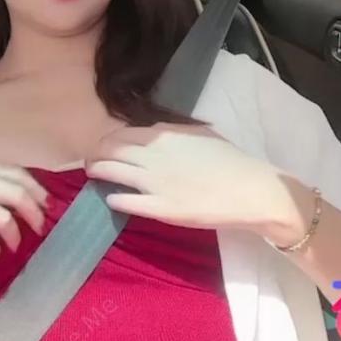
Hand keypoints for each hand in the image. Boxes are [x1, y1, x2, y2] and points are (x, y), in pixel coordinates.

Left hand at [84, 122, 307, 238]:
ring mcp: (153, 182)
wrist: (250, 190)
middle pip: (108, 151)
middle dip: (94, 156)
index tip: (103, 147)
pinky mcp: (159, 208)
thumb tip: (155, 133)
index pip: (120, 134)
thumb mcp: (199, 134)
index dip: (106, 141)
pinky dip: (113, 199)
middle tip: (90, 163)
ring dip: (96, 173)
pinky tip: (111, 200)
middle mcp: (151, 154)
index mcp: (162, 135)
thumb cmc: (231, 160)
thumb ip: (173, 133)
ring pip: (109, 172)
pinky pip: (124, 201)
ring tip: (92, 176)